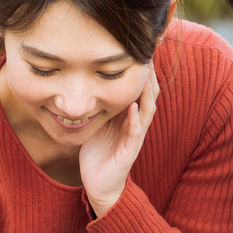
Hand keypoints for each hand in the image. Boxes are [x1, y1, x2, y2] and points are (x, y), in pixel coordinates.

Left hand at [79, 64, 158, 218]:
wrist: (99, 184)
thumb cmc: (98, 153)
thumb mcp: (96, 122)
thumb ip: (97, 104)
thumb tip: (84, 82)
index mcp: (127, 115)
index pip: (139, 87)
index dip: (140, 69)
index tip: (138, 47)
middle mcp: (135, 123)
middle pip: (148, 93)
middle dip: (148, 74)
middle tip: (148, 52)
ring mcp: (134, 136)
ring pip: (147, 110)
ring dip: (146, 92)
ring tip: (146, 73)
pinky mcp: (130, 151)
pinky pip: (135, 132)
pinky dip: (135, 119)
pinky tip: (134, 107)